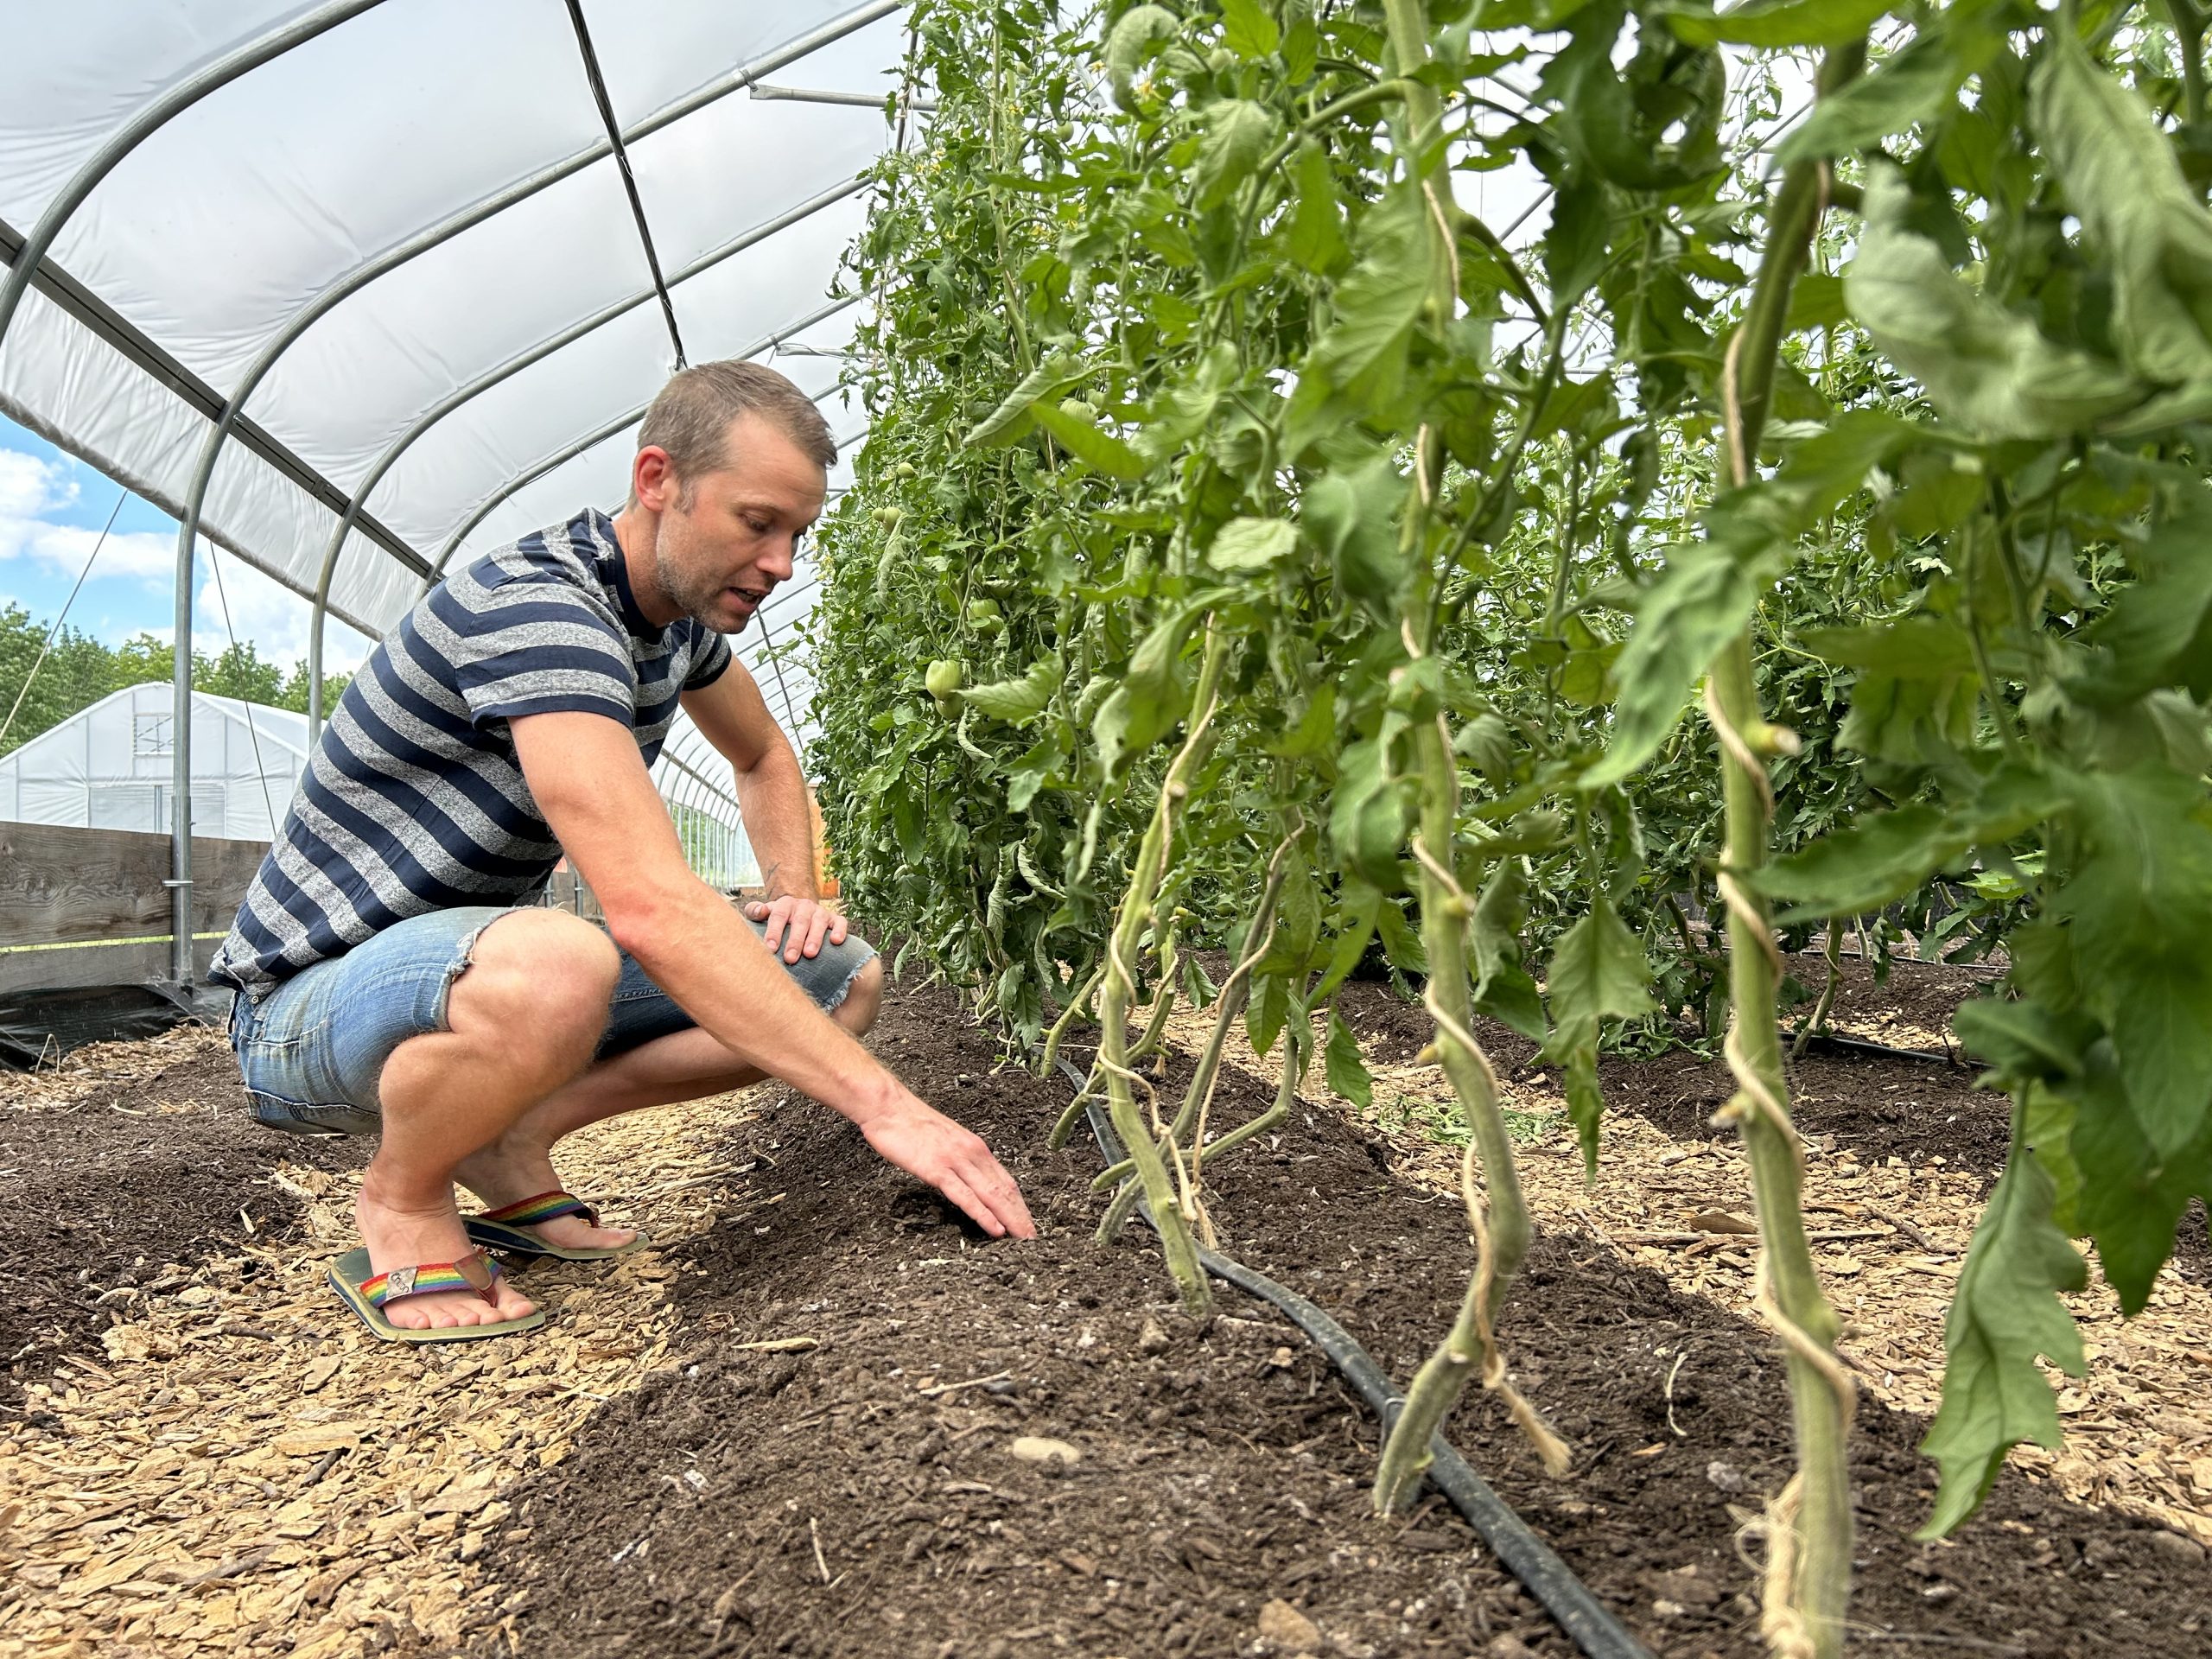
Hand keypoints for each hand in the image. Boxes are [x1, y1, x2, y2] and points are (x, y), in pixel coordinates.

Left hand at [743, 892, 848, 963]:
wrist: (799, 913)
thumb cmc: (778, 920)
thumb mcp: (764, 914)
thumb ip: (755, 911)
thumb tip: (759, 912)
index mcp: (785, 904)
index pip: (779, 916)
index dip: (774, 932)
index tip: (770, 949)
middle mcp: (803, 906)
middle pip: (800, 921)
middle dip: (795, 940)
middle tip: (790, 958)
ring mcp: (820, 912)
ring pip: (819, 922)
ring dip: (815, 938)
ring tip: (810, 954)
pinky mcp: (834, 919)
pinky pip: (840, 922)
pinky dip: (839, 930)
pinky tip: (836, 941)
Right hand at [860, 1096, 1036, 1239]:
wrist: (888, 1106)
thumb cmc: (911, 1122)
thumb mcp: (946, 1139)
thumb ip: (961, 1157)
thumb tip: (971, 1176)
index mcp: (976, 1146)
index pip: (1006, 1180)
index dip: (1019, 1203)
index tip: (1028, 1221)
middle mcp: (972, 1152)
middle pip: (1005, 1190)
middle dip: (1021, 1216)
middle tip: (1033, 1237)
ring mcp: (956, 1161)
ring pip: (992, 1195)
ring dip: (1011, 1219)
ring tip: (1023, 1238)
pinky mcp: (938, 1170)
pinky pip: (966, 1197)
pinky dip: (983, 1214)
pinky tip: (995, 1229)